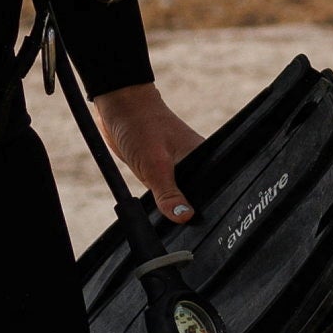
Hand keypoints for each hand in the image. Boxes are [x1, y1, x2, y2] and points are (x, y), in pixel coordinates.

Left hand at [87, 80, 204, 217]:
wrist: (120, 107)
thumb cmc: (141, 126)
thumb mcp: (155, 164)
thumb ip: (169, 193)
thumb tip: (184, 217)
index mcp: (204, 159)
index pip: (212, 191)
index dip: (205, 210)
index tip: (196, 224)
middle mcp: (195, 164)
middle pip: (198, 197)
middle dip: (189, 210)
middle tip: (179, 220)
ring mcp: (179, 168)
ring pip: (181, 197)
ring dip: (174, 205)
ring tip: (168, 209)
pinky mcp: (163, 171)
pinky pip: (167, 193)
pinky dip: (162, 199)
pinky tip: (158, 202)